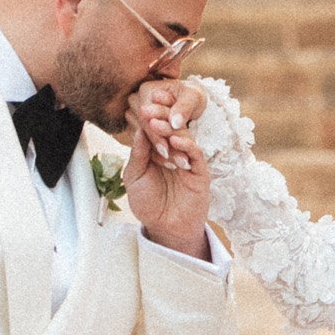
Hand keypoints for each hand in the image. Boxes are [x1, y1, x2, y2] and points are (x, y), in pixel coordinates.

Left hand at [125, 115, 213, 254]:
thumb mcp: (134, 177)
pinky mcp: (199, 171)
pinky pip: (195, 154)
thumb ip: (138, 154)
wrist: (164, 228)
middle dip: (160, 118)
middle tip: (149, 109)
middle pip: (170, 128)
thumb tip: (139, 128)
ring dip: (171, 130)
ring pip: (183, 137)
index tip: (140, 106)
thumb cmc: (148, 203)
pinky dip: (186, 145)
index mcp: (156, 151)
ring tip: (158, 125)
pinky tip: (175, 141)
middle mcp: (173, 152)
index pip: (154, 129)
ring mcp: (187, 160)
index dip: (149, 117)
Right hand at [127, 75, 206, 163]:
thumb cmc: (193, 97)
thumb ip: (184, 108)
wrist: (190, 101)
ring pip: (146, 140)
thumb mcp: (194, 98)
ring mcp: (134, 116)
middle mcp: (135, 102)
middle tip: (179, 163)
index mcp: (146, 90)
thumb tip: (174, 122)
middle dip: (161, 147)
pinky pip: (146, 145)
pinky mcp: (137, 129)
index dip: (158, 135)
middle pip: (145, 131)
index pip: (147, 118)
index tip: (169, 149)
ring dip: (161, 154)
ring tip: (179, 165)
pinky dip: (160, 155)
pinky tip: (172, 164)